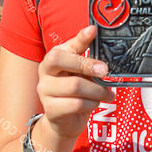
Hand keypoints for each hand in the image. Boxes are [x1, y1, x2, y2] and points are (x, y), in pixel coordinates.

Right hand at [37, 26, 113, 140]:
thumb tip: (100, 40)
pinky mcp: (51, 109)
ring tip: (106, 93)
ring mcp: (44, 90)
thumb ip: (88, 58)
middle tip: (105, 71)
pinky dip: (91, 103)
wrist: (65, 120)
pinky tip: (95, 103)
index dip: (80, 38)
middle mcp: (45, 71)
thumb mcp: (81, 72)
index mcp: (54, 57)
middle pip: (60, 60)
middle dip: (86, 64)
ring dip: (97, 90)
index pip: (66, 45)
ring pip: (75, 85)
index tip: (93, 31)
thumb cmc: (75, 92)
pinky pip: (77, 103)